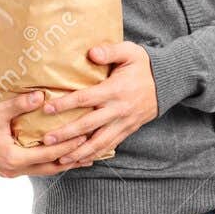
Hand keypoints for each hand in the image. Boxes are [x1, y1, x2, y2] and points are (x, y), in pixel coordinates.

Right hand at [0, 89, 97, 176]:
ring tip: (84, 157)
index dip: (68, 146)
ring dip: (64, 164)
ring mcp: (13, 173)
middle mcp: (15, 170)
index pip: (49, 154)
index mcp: (14, 158)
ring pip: (45, 171)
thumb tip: (41, 96)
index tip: (85, 136)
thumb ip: (19, 104)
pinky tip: (62, 158)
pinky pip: (36, 169)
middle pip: (51, 167)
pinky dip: (51, 163)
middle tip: (93, 150)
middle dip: (72, 159)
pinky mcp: (11, 171)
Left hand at [40, 42, 159, 164]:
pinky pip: (109, 147)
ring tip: (61, 159)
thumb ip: (110, 51)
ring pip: (99, 143)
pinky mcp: (127, 131)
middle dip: (67, 134)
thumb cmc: (144, 66)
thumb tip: (91, 53)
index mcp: (115, 90)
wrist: (167, 84)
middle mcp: (118, 110)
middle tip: (47, 141)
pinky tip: (80, 161)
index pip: (86, 99)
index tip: (47, 109)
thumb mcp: (130, 52)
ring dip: (79, 153)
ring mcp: (123, 123)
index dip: (65, 104)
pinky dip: (94, 156)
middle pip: (88, 125)